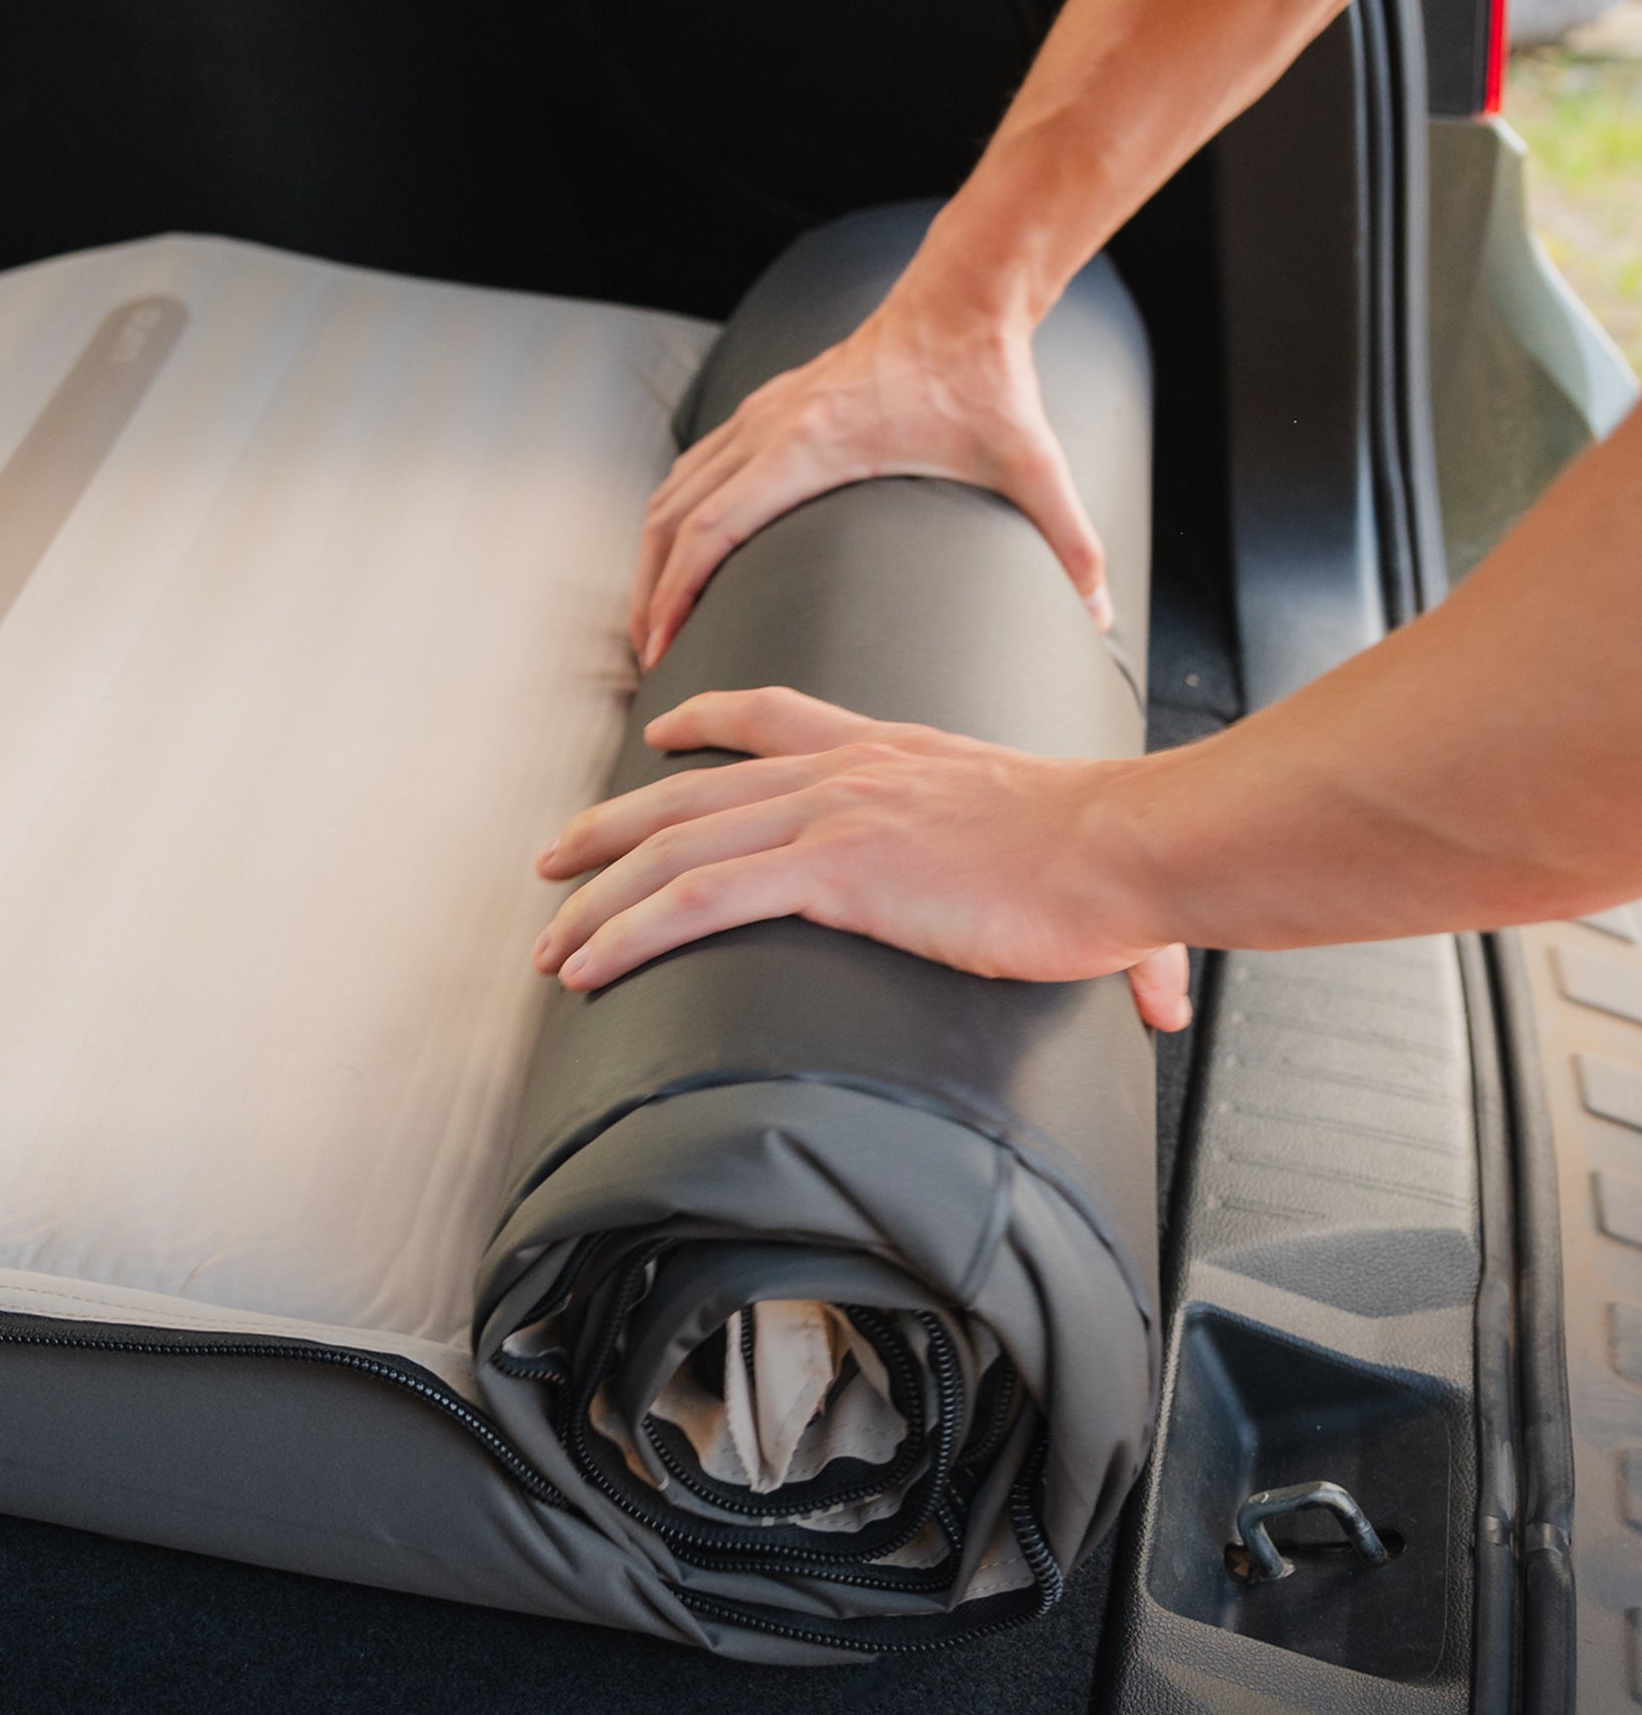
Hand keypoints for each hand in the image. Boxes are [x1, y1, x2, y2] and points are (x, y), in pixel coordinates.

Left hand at [531, 686, 1191, 1031]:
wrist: (1131, 849)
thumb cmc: (1124, 871)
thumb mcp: (1089, 881)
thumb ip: (1115, 940)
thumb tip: (1162, 1001)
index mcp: (895, 754)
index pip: (775, 713)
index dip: (706, 722)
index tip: (661, 733)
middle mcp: (847, 770)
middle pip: (691, 790)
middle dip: (612, 827)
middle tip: (557, 860)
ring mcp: (829, 812)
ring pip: (674, 848)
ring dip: (599, 899)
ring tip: (551, 941)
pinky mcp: (830, 869)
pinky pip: (698, 898)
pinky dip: (631, 932)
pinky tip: (592, 963)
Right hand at [631, 282, 1109, 667]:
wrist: (962, 298)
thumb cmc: (986, 380)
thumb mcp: (1030, 462)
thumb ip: (1069, 541)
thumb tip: (1099, 616)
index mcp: (810, 445)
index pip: (712, 528)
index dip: (676, 592)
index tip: (663, 645)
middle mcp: (768, 427)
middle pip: (671, 518)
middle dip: (650, 592)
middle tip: (652, 656)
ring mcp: (759, 415)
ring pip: (673, 492)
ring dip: (653, 556)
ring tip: (652, 618)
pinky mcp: (765, 409)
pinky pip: (693, 469)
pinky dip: (673, 516)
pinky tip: (678, 553)